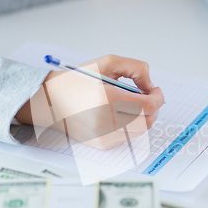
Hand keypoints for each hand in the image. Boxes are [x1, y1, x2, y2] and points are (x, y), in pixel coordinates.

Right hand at [16, 55, 163, 149]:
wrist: (50, 101)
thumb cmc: (78, 81)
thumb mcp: (106, 62)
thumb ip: (135, 68)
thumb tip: (150, 85)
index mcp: (107, 98)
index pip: (149, 106)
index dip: (158, 97)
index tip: (155, 90)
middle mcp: (105, 121)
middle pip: (148, 120)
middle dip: (153, 107)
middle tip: (145, 96)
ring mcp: (103, 136)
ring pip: (140, 131)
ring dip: (143, 117)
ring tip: (130, 104)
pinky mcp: (101, 144)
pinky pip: (127, 137)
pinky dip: (130, 126)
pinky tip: (118, 114)